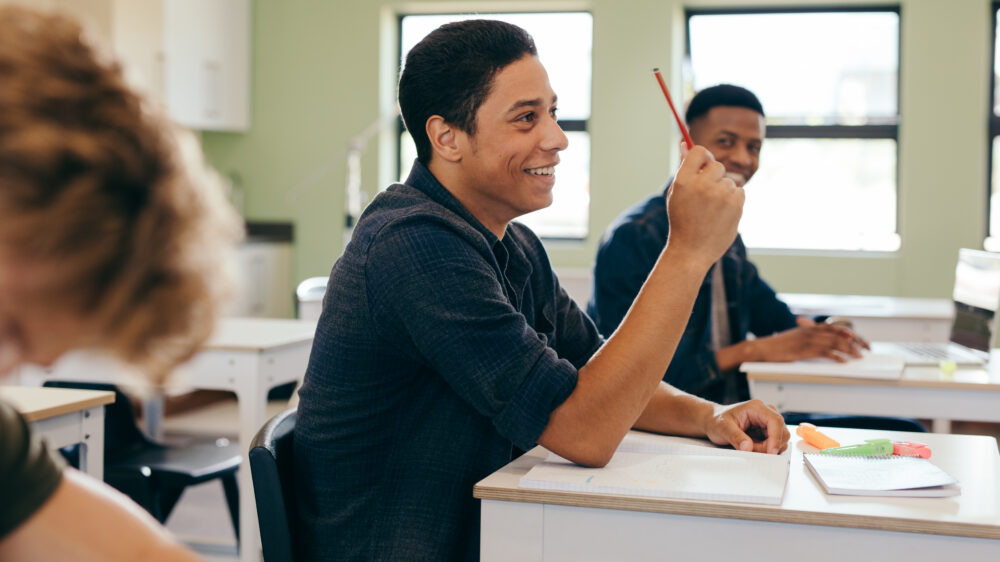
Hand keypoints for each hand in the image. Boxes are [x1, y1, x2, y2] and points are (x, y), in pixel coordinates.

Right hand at [665, 144, 744, 269]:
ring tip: (712, 210)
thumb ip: (684, 169)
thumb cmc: (682, 221)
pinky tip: (722, 214)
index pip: (698, 151)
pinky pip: (739, 191)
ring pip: (728, 180)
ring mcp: (720, 195)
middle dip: (713, 176)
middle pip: (716, 164)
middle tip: (706, 193)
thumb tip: (685, 144)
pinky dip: (733, 200)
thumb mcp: (677, 193)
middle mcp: (702, 185)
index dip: (702, 156)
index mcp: (683, 181)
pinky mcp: (735, 205)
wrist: (691, 251)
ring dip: (723, 190)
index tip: (703, 164)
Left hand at [702, 399, 788, 453]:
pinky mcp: (767, 430)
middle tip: (753, 450)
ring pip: (781, 438)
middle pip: (782, 431)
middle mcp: (766, 412)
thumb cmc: (717, 421)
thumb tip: (748, 447)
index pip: (775, 421)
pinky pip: (775, 442)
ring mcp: (768, 422)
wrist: (713, 421)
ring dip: (769, 448)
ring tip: (750, 446)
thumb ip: (735, 437)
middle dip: (771, 445)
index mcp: (756, 407)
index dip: (776, 437)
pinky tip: (753, 447)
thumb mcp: (722, 428)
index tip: (771, 451)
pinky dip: (767, 449)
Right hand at [753, 324, 868, 362]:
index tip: (860, 339)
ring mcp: (808, 340)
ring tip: (859, 356)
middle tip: (866, 348)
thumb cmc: (777, 346)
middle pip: (838, 334)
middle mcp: (811, 331)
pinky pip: (825, 352)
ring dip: (849, 349)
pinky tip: (843, 361)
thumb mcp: (794, 337)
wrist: (763, 348)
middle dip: (855, 341)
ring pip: (834, 342)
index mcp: (810, 328)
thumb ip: (807, 337)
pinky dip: (836, 356)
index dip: (850, 332)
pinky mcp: (804, 350)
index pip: (835, 327)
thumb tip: (820, 343)